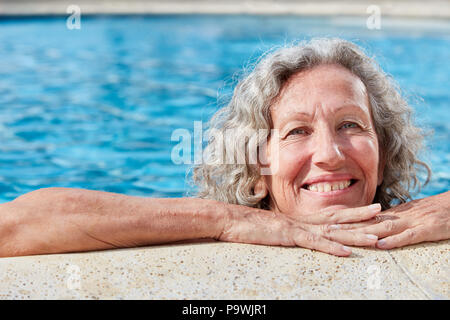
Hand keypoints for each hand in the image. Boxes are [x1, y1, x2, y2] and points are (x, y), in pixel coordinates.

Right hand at [217, 204, 381, 256]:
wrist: (229, 219)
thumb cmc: (248, 225)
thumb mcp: (272, 226)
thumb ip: (288, 228)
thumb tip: (297, 231)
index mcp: (301, 218)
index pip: (333, 215)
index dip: (353, 213)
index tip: (372, 211)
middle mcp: (303, 220)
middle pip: (339, 220)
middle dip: (363, 218)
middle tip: (386, 216)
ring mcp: (297, 227)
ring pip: (332, 231)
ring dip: (355, 234)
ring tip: (376, 236)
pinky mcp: (287, 236)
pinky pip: (313, 243)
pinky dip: (331, 248)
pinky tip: (346, 253)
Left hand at [335, 191, 449, 249]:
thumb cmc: (433, 211)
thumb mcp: (410, 214)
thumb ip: (392, 219)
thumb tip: (373, 223)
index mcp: (394, 213)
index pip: (366, 218)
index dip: (347, 221)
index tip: (329, 224)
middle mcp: (399, 216)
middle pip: (369, 222)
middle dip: (347, 227)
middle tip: (327, 230)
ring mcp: (412, 222)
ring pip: (383, 228)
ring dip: (362, 232)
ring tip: (344, 235)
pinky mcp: (426, 229)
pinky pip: (408, 236)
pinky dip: (393, 240)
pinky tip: (379, 244)